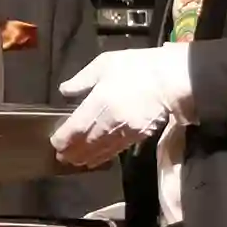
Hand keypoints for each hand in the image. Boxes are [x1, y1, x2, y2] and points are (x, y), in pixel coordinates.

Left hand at [51, 45, 192, 167]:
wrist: (171, 80)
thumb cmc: (136, 67)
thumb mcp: (104, 64)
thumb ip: (82, 80)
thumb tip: (65, 91)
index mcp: (100, 102)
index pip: (77, 126)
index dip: (64, 138)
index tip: (54, 143)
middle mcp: (111, 121)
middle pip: (88, 142)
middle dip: (73, 152)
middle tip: (61, 158)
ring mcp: (126, 131)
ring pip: (102, 149)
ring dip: (87, 157)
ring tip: (75, 162)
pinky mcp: (140, 136)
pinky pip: (117, 149)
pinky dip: (105, 155)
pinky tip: (99, 158)